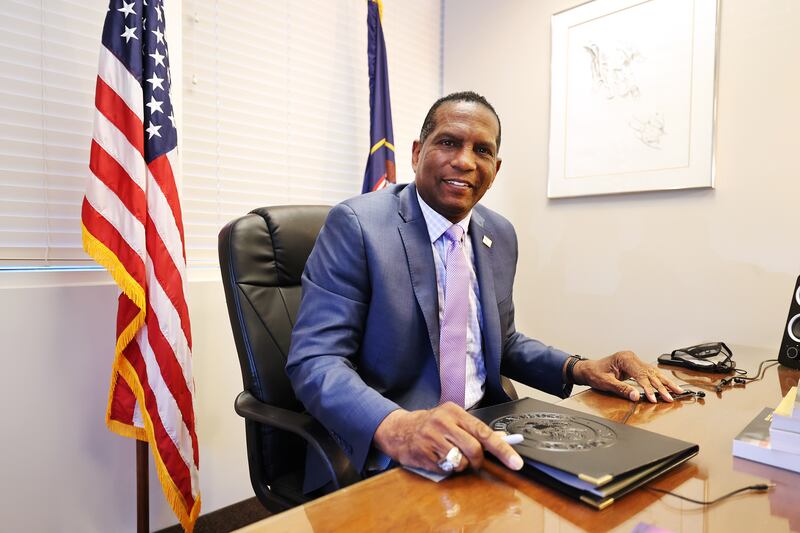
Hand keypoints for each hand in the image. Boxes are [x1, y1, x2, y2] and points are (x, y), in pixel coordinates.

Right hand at [372, 402, 523, 472]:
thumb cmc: (431, 425)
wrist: (398, 429)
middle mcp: (442, 422)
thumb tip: (501, 441)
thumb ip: (474, 430)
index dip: (502, 449)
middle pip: (474, 449)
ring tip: (449, 456)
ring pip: (460, 462)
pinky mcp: (422, 453)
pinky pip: (444, 469)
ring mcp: (430, 438)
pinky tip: (436, 458)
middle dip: (477, 461)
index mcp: (454, 412)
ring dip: (459, 465)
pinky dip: (445, 468)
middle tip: (474, 462)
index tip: (516, 462)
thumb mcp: (452, 419)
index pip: (484, 432)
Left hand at [571, 351, 683, 402]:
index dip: (649, 388)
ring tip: (678, 391)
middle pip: (650, 373)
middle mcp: (631, 357)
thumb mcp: (606, 382)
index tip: (655, 398)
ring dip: (666, 382)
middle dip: (662, 386)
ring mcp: (634, 360)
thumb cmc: (594, 373)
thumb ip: (621, 388)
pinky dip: (660, 380)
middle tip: (672, 397)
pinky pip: (650, 373)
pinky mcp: (635, 365)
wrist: (588, 369)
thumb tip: (635, 396)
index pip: (641, 375)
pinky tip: (669, 385)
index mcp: (624, 358)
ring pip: (654, 372)